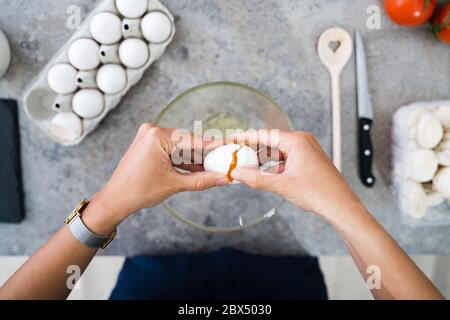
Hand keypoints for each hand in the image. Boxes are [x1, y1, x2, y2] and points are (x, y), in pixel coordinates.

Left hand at [91, 124, 226, 224]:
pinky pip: (172, 149)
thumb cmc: (139, 191)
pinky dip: (183, 159)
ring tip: (212, 168)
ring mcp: (149, 135)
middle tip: (223, 161)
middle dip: (204, 154)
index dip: (213, 145)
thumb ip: (201, 180)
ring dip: (194, 158)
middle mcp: (153, 130)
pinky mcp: (148, 143)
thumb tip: (223, 178)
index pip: (193, 140)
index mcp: (158, 136)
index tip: (229, 145)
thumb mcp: (175, 185)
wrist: (116, 198)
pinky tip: (197, 168)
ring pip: (181, 146)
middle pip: (188, 142)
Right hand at [230, 130, 362, 221]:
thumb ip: (257, 179)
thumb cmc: (319, 192)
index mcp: (297, 141)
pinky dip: (274, 166)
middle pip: (271, 142)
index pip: (265, 135)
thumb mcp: (282, 185)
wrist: (341, 206)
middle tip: (236, 154)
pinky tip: (263, 175)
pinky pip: (286, 159)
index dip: (246, 137)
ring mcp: (306, 151)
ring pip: (278, 152)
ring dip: (263, 160)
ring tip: (247, 167)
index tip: (233, 138)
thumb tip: (238, 174)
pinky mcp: (308, 161)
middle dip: (253, 150)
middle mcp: (302, 141)